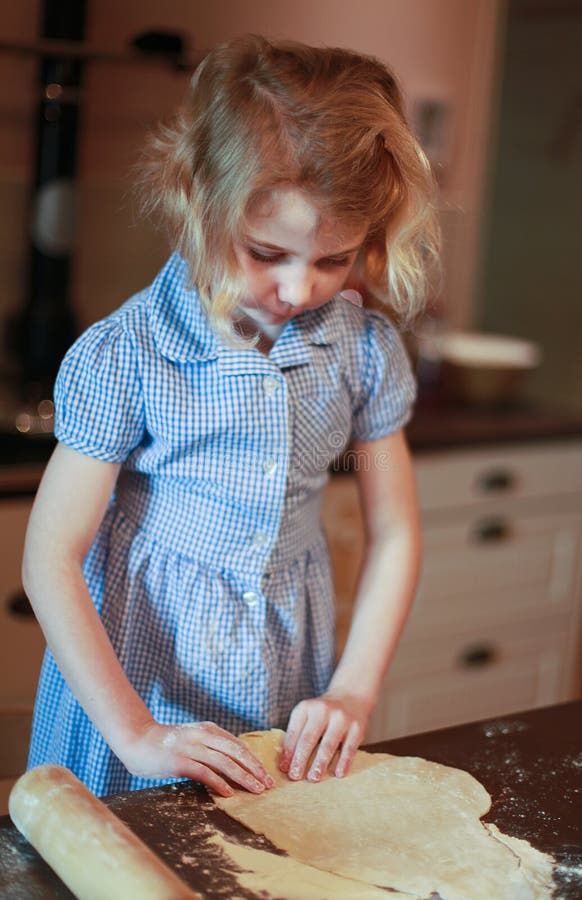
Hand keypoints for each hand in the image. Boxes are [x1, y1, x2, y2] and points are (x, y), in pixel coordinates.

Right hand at [119, 720, 274, 796]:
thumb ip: (211, 746)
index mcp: (208, 729)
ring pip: (224, 763)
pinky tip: (229, 793)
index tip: (266, 775)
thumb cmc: (167, 744)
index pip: (238, 745)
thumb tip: (233, 764)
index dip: (254, 760)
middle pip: (236, 752)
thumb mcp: (193, 739)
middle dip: (254, 769)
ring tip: (256, 790)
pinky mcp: (179, 761)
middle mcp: (203, 735)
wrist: (138, 740)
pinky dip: (219, 783)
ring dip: (243, 777)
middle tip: (268, 784)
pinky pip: (204, 772)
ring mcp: (191, 747)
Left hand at [279, 693, 370, 782]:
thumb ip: (297, 734)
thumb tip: (287, 763)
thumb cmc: (323, 713)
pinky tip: (338, 773)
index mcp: (306, 707)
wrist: (351, 696)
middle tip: (294, 776)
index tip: (284, 768)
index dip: (288, 751)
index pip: (294, 732)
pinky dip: (343, 762)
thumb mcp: (307, 715)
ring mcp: (341, 718)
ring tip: (313, 778)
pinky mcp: (357, 728)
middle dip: (300, 759)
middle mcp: (323, 710)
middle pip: (309, 739)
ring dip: (320, 763)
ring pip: (328, 744)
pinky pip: (349, 748)